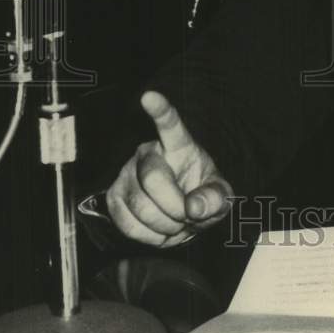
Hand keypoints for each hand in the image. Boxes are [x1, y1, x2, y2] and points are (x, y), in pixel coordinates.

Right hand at [107, 90, 232, 246]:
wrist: (182, 215)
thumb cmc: (200, 195)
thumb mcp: (219, 195)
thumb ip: (215, 198)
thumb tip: (196, 207)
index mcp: (178, 145)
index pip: (169, 124)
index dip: (160, 110)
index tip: (149, 96)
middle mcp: (147, 153)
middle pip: (152, 178)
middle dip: (174, 206)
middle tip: (187, 216)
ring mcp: (127, 174)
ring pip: (139, 205)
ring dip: (164, 225)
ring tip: (176, 222)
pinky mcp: (114, 197)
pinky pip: (127, 224)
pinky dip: (149, 236)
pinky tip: (160, 229)